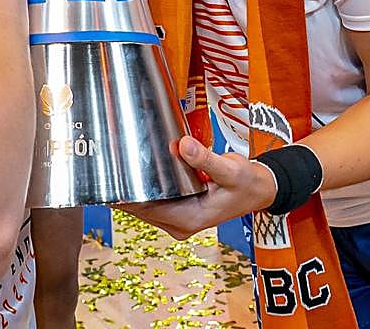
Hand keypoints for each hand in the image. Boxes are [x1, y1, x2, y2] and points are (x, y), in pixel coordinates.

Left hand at [115, 137, 276, 240]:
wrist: (260, 189)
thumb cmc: (248, 183)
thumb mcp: (230, 169)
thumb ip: (206, 159)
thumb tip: (183, 145)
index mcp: (189, 219)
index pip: (146, 210)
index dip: (125, 195)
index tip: (110, 177)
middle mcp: (180, 224)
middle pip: (141, 208)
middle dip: (126, 188)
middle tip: (110, 162)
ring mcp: (179, 219)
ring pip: (146, 205)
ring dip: (134, 187)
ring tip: (118, 163)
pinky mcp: (180, 210)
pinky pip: (156, 200)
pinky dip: (146, 187)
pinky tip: (137, 169)